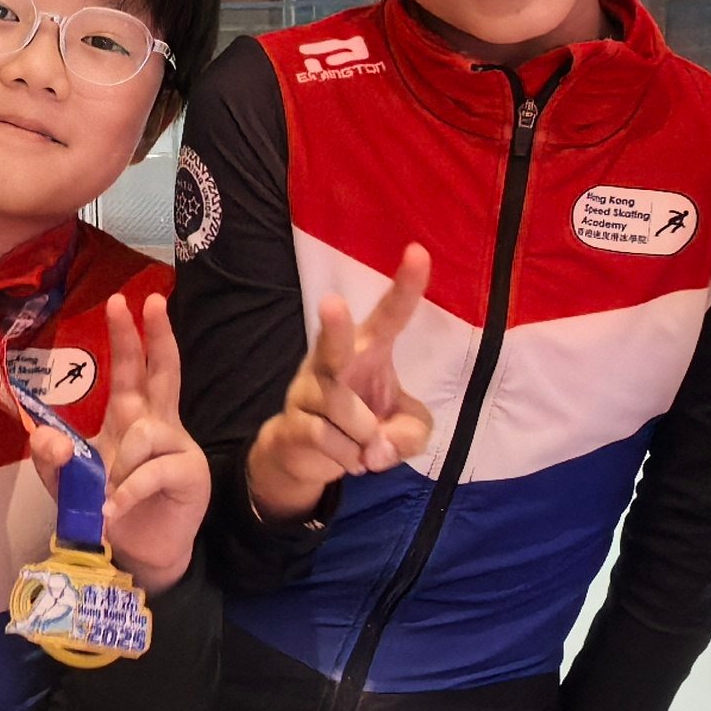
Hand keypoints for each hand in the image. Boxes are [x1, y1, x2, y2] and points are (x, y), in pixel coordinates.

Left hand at [37, 292, 204, 592]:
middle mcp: (158, 423)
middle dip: (157, 335)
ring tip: (107, 493)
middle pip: (163, 371)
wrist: (136, 551)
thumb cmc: (106, 507)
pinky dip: (126, 491)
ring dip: (119, 464)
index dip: (126, 337)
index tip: (119, 302)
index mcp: (131, 416)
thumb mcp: (67, 482)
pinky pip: (152, 471)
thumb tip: (48, 437)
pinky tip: (113, 507)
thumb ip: (50, 458)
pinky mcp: (190, 473)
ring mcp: (178, 446)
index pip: (132, 369)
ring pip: (145, 433)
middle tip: (152, 301)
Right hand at [245, 250, 434, 522]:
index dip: (405, 286)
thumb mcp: (406, 431)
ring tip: (365, 447)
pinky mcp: (293, 421)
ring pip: (344, 412)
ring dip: (365, 436)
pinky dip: (350, 458)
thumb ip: (410, 434)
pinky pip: (330, 442)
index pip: (389, 314)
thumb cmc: (365, 426)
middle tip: (331, 303)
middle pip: (334, 341)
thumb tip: (375, 449)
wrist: (306, 456)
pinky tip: (348, 459)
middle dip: (335, 325)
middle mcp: (332, 360)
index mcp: (367, 348)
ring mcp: (308, 389)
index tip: (417, 251)